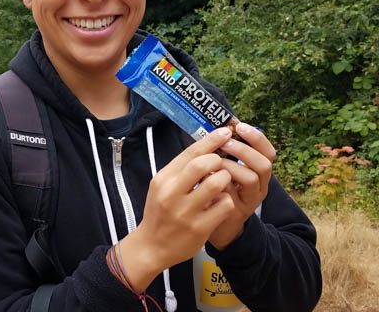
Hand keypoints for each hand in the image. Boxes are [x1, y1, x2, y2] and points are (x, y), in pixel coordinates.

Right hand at [118, 127, 236, 291]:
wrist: (151, 247)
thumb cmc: (160, 212)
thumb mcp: (162, 186)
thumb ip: (181, 169)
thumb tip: (206, 146)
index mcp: (163, 179)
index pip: (190, 152)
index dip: (211, 139)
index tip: (226, 131)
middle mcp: (172, 193)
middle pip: (203, 164)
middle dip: (218, 160)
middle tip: (222, 164)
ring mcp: (185, 212)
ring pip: (217, 183)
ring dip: (225, 180)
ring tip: (222, 185)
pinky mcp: (199, 228)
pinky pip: (224, 205)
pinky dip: (227, 201)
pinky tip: (221, 204)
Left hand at [208, 122, 276, 249]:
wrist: (218, 224)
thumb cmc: (221, 190)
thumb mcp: (228, 170)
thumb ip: (228, 153)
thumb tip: (220, 127)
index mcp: (259, 172)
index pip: (269, 153)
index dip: (257, 138)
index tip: (240, 126)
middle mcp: (260, 186)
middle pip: (264, 165)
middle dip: (244, 150)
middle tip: (226, 143)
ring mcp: (250, 200)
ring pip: (250, 179)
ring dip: (231, 166)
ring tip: (214, 162)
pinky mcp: (236, 212)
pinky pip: (232, 194)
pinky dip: (219, 183)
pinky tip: (206, 178)